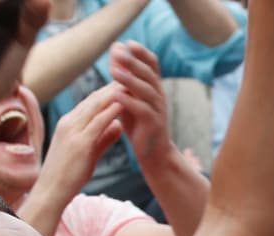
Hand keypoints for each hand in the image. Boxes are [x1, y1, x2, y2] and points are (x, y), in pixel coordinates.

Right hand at [38, 82, 123, 199]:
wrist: (51, 192)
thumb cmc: (69, 176)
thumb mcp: (89, 153)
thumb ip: (104, 138)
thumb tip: (119, 125)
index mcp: (69, 124)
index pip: (90, 102)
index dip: (108, 92)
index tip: (125, 84)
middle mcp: (69, 123)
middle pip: (94, 99)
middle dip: (113, 87)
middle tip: (131, 77)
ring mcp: (72, 132)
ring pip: (95, 106)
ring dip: (114, 94)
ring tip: (131, 84)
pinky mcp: (79, 143)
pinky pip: (98, 122)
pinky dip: (111, 111)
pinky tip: (124, 104)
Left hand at [108, 40, 170, 163]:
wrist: (155, 155)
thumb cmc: (140, 126)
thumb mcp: (131, 100)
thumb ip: (124, 81)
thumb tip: (114, 56)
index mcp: (154, 88)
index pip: (152, 65)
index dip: (141, 53)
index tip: (127, 43)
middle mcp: (159, 96)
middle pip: (148, 74)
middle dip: (133, 61)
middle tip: (118, 50)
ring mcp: (158, 111)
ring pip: (146, 90)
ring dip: (130, 79)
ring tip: (114, 70)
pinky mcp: (154, 125)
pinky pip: (143, 110)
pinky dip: (129, 102)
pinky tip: (116, 95)